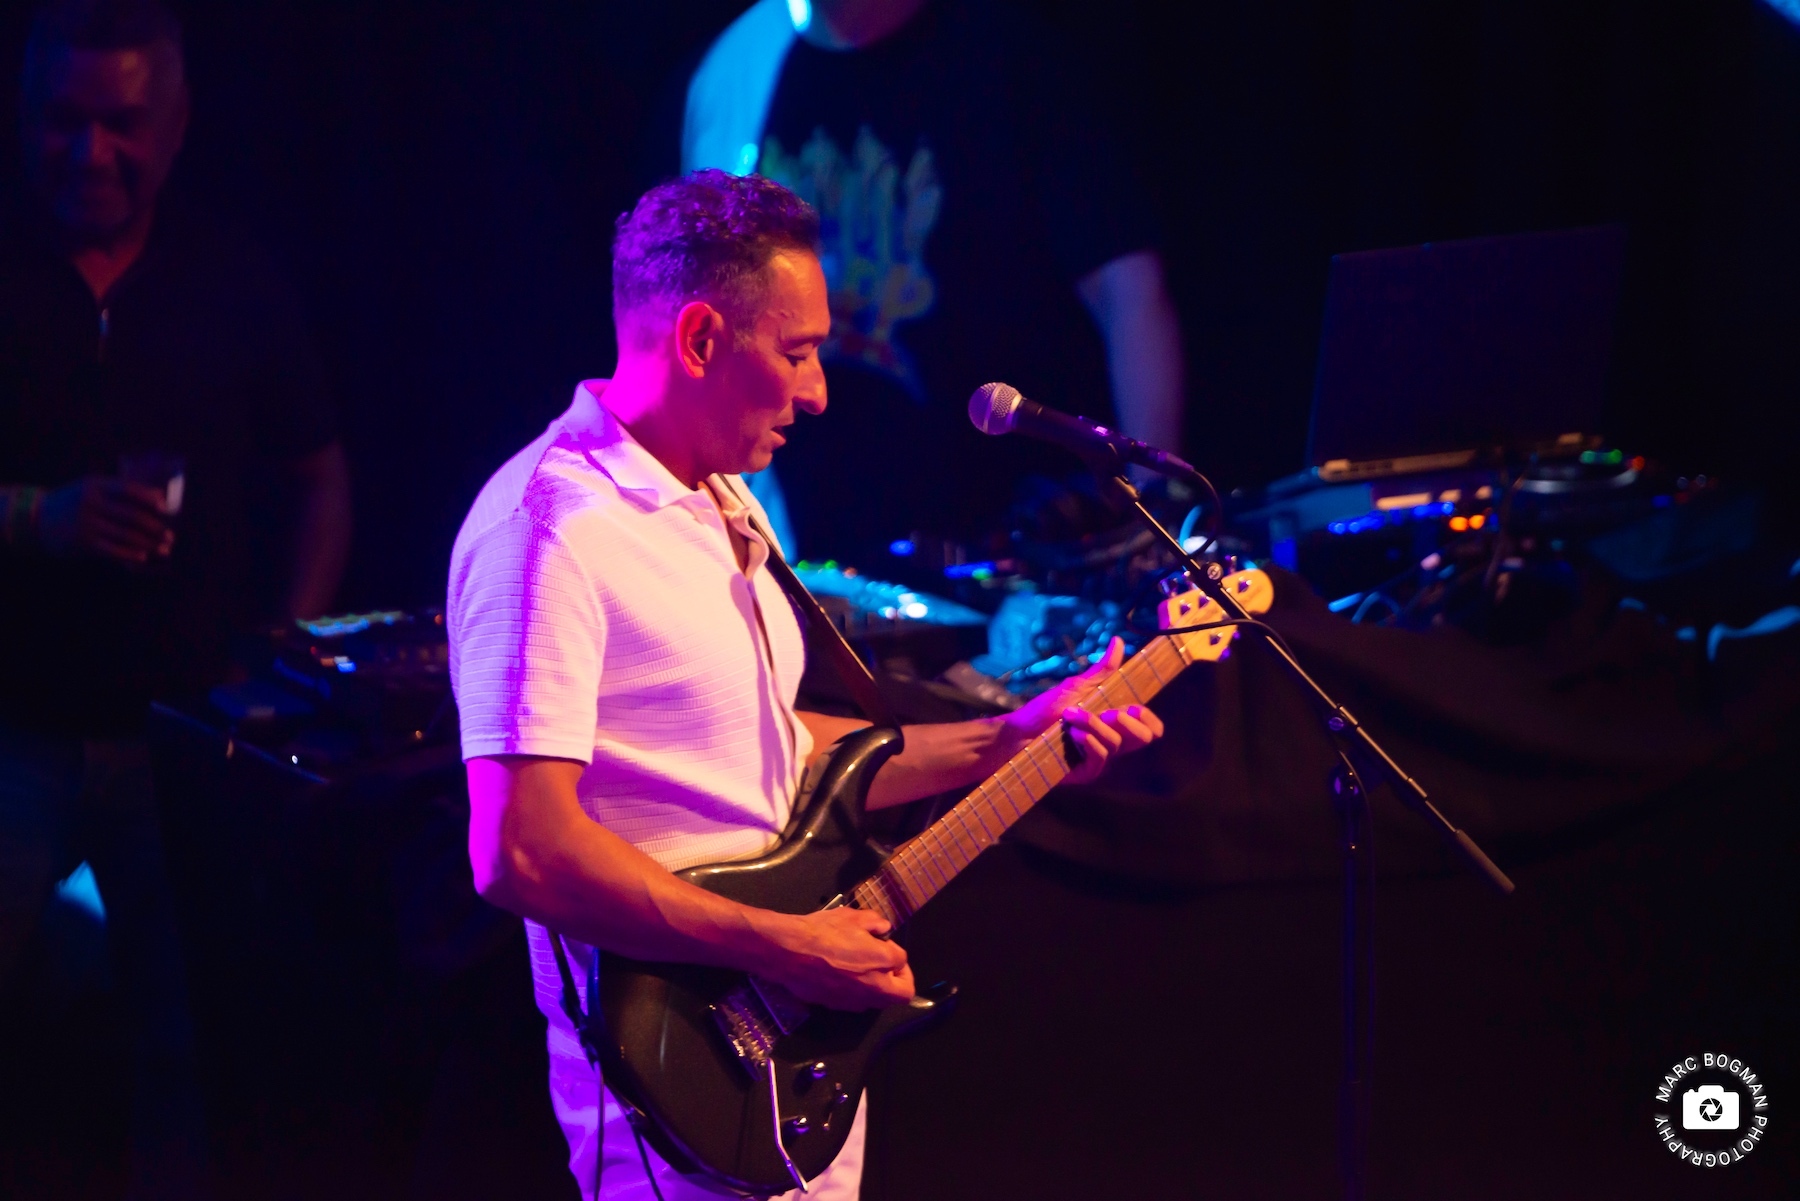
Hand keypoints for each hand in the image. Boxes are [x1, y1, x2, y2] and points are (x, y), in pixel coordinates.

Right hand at [36, 477, 172, 564]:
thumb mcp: (90, 489)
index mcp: (96, 486)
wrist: (35, 519)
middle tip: (170, 537)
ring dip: (149, 544)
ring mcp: (86, 524)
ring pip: (126, 535)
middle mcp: (91, 503)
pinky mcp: (83, 542)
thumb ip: (118, 491)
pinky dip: (130, 554)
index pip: (128, 489)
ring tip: (164, 549)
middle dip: (155, 528)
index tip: (166, 509)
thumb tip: (159, 497)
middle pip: (132, 516)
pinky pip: (112, 550)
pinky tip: (143, 558)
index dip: (150, 499)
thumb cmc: (72, 503)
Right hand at [763, 907, 914, 1010]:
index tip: (884, 943)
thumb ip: (874, 922)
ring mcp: (854, 1001)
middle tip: (885, 965)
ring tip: (863, 970)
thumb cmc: (822, 931)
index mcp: (882, 961)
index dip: (894, 949)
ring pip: (879, 1002)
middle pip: (901, 994)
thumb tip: (882, 928)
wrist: (788, 952)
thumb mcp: (852, 916)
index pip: (902, 960)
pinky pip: (856, 1002)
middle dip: (898, 980)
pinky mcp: (836, 1006)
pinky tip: (842, 976)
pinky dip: (857, 992)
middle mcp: (874, 987)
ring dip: (878, 988)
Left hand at [1000, 637, 1165, 785]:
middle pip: (1145, 738)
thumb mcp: (1077, 687)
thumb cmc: (1045, 711)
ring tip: (1071, 717)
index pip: (1150, 727)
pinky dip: (1088, 740)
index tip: (1133, 706)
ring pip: (1116, 742)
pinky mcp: (1087, 771)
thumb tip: (1118, 641)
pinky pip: (1101, 756)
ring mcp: (1101, 758)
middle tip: (1108, 712)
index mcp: (1115, 722)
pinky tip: (1073, 735)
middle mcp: (1112, 741)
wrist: (1018, 732)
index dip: (1148, 718)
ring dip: (1092, 724)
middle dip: (1128, 721)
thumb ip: (1103, 670)